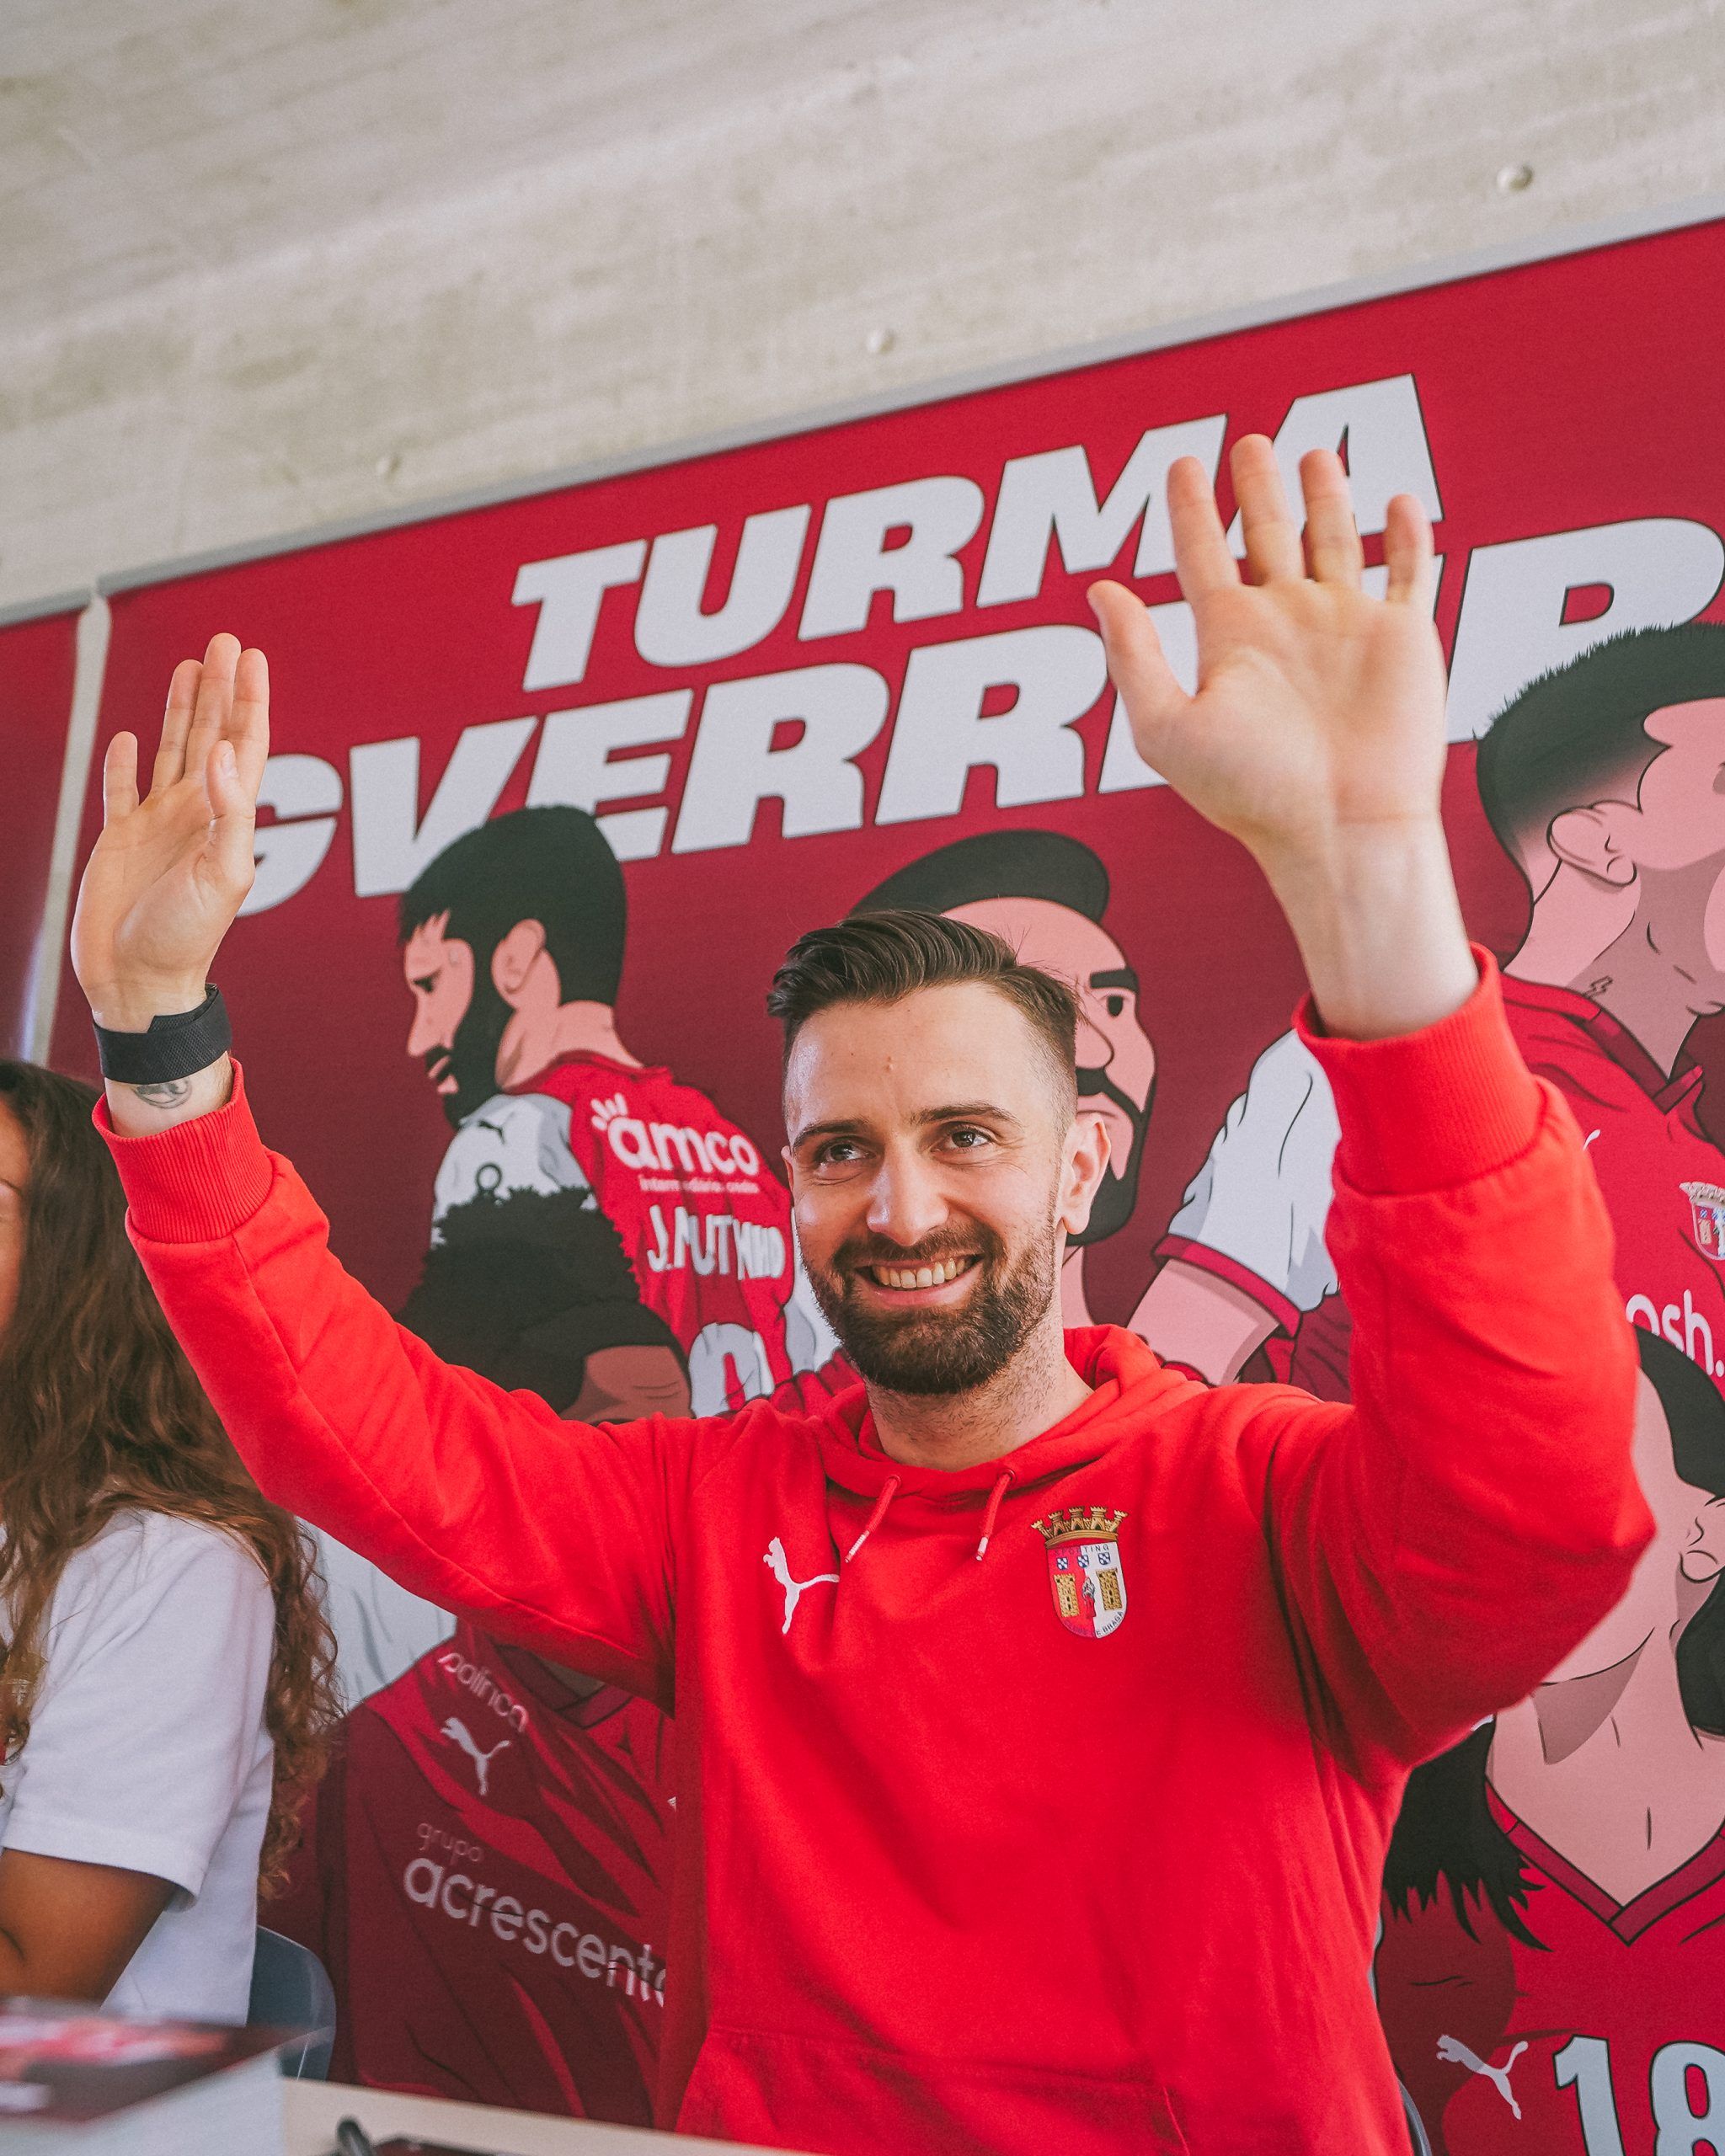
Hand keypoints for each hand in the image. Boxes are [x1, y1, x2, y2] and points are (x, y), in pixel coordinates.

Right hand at [71, 634, 267, 1032]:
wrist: (140, 980)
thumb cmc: (188, 938)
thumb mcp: (223, 873)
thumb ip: (231, 812)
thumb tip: (225, 752)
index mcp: (226, 819)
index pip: (246, 745)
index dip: (251, 700)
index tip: (254, 658)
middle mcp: (196, 814)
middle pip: (212, 734)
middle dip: (220, 688)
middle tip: (225, 641)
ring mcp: (159, 825)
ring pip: (173, 751)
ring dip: (182, 710)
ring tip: (190, 667)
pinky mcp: (121, 840)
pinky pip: (123, 791)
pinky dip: (127, 763)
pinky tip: (131, 738)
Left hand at [1091, 437, 1442, 874]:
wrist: (1340, 828)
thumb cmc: (1251, 793)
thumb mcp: (1167, 727)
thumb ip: (1133, 656)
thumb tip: (1100, 590)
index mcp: (1228, 638)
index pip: (1201, 553)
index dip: (1191, 508)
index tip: (1182, 463)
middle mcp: (1285, 623)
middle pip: (1266, 534)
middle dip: (1256, 488)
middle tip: (1248, 443)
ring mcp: (1345, 625)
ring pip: (1333, 540)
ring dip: (1324, 495)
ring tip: (1313, 454)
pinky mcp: (1402, 635)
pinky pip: (1406, 571)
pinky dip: (1403, 535)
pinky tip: (1393, 501)